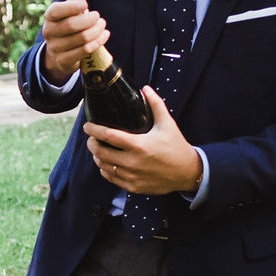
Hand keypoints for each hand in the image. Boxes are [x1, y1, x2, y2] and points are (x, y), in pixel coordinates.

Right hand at [40, 0, 109, 82]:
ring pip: (81, 38)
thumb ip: (74, 1)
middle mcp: (48, 32)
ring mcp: (55, 48)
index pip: (57, 10)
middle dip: (90, 20)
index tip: (86, 5)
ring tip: (102, 25)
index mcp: (49, 17)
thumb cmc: (68, 27)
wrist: (59, 55)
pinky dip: (98, 41)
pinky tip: (104, 35)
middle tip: (98, 17)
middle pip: (72, 25)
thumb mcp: (69, 13)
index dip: (72, 6)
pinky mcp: (64, 61)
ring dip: (96, 31)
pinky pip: (85, 50)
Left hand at [83, 87, 203, 194]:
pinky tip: (107, 163)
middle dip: (92, 144)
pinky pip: (111, 178)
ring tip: (99, 149)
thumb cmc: (176, 147)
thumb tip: (146, 88)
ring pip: (103, 166)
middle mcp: (133, 162)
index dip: (93, 130)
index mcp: (139, 145)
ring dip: (97, 157)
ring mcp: (132, 176)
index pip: (108, 136)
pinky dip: (105, 169)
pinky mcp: (133, 187)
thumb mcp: (167, 124)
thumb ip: (156, 104)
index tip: (87, 126)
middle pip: (100, 152)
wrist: (187, 172)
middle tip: (91, 139)